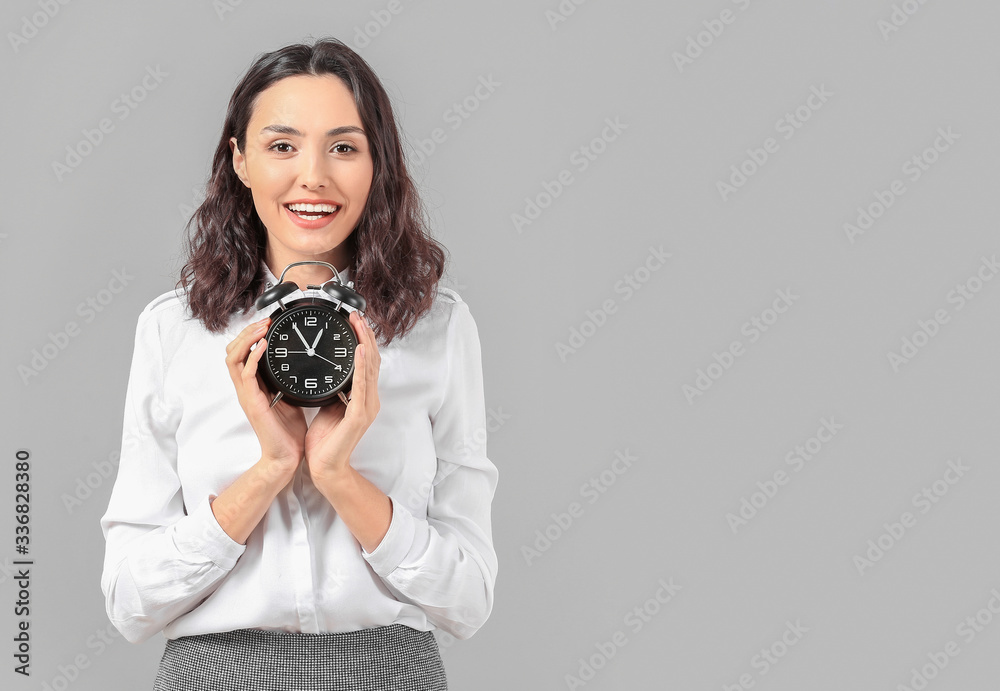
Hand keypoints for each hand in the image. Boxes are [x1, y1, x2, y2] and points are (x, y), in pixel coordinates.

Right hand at [225, 317, 306, 474]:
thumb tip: (302, 362)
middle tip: (264, 320)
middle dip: (246, 332)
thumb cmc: (288, 431)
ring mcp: (247, 394)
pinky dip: (252, 356)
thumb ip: (288, 380)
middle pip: (232, 351)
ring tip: (261, 327)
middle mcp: (246, 388)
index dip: (250, 336)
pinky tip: (262, 345)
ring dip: (246, 339)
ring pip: (233, 358)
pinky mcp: (252, 402)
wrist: (287, 456)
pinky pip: (245, 373)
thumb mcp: (290, 397)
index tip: (268, 323)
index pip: (242, 353)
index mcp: (254, 386)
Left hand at [305, 311, 380, 480]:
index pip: (366, 363)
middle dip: (365, 335)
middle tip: (357, 315)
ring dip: (365, 343)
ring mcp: (367, 407)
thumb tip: (328, 371)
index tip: (355, 322)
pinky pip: (362, 385)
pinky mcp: (359, 415)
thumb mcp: (328, 407)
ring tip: (359, 324)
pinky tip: (360, 351)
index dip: (363, 341)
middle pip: (371, 361)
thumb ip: (334, 390)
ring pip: (369, 368)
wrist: (325, 468)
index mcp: (362, 398)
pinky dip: (361, 366)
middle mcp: (369, 400)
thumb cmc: (325, 442)